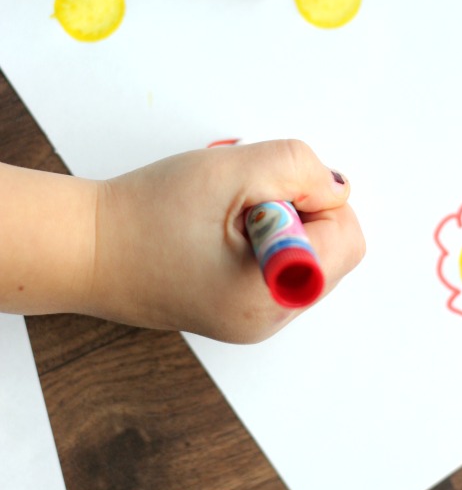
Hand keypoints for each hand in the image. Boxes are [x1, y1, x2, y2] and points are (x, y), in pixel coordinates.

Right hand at [89, 140, 364, 341]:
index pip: (347, 239)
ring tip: (227, 213)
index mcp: (273, 296)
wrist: (87, 247)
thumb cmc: (147, 213)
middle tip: (244, 200)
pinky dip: (260, 237)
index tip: (267, 190)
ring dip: (278, 221)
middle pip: (330, 252)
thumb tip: (338, 189)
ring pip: (304, 257)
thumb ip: (301, 170)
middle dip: (299, 211)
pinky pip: (274, 268)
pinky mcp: (234, 310)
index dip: (315, 200)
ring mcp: (250, 320)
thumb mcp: (235, 171)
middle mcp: (268, 319)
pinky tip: (220, 228)